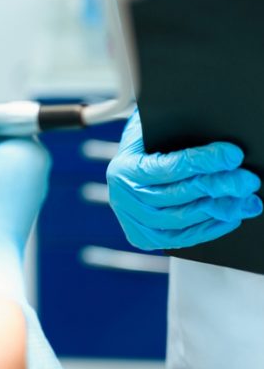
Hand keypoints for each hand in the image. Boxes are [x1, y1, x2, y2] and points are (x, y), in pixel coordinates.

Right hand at [106, 110, 261, 249]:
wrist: (134, 165)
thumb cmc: (152, 144)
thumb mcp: (157, 131)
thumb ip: (178, 131)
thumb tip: (217, 133)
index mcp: (123, 169)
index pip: (169, 167)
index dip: (203, 161)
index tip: (233, 155)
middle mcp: (122, 198)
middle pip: (176, 196)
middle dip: (217, 186)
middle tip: (247, 181)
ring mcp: (132, 220)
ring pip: (179, 219)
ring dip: (218, 209)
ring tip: (246, 200)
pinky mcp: (144, 236)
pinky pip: (180, 238)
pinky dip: (208, 229)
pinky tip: (231, 217)